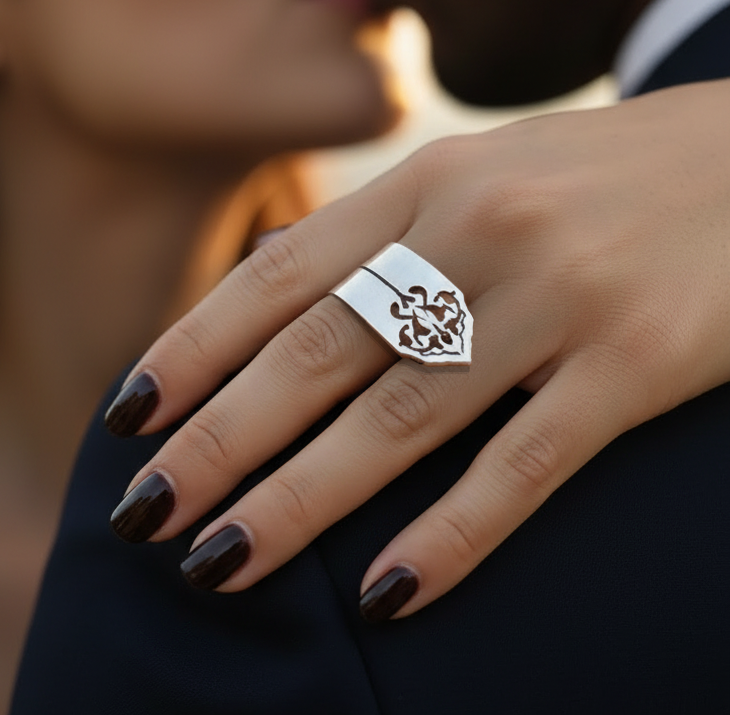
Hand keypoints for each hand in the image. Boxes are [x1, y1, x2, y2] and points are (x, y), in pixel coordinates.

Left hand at [108, 79, 729, 619]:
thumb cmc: (600, 178)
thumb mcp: (486, 174)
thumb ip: (390, 235)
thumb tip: (279, 305)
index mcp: (435, 180)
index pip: (285, 271)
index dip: (197, 346)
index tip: (130, 415)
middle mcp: (482, 230)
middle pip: (321, 351)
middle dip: (220, 438)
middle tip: (143, 512)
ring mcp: (559, 298)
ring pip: (402, 417)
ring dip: (300, 500)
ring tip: (217, 560)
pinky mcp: (636, 364)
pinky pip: (525, 465)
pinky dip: (452, 534)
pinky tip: (388, 592)